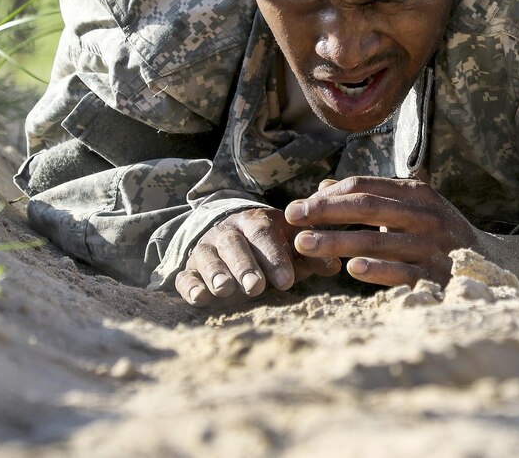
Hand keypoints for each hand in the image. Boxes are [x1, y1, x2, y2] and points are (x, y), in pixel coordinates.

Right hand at [175, 207, 340, 305]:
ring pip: (207, 258)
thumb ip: (311, 255)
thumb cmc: (270, 247)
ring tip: (226, 290)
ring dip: (217, 274)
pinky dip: (190, 287)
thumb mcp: (291, 245)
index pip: (264, 233)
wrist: (230, 237)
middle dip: (245, 266)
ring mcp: (205, 250)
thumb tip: (334, 265)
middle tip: (256, 287)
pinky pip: (184, 277)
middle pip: (233, 245)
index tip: (287, 281)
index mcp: (255, 221)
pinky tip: (199, 298)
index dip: (274, 256)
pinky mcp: (188, 269)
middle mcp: (227, 232)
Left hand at [284, 177, 479, 286]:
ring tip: (304, 245)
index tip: (297, 206)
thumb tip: (323, 186)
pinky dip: (377, 270)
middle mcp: (426, 215)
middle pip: (367, 208)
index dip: (327, 195)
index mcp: (417, 194)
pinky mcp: (437, 276)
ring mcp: (433, 245)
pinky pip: (403, 272)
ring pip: (378, 241)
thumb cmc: (438, 233)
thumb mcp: (410, 208)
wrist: (491, 264)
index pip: (365, 187)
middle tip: (292, 218)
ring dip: (337, 241)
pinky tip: (351, 270)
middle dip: (324, 212)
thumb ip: (370, 197)